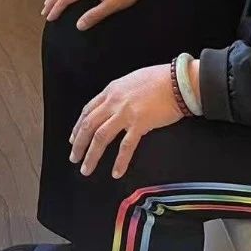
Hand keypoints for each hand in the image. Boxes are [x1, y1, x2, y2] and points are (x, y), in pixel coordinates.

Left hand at [69, 64, 182, 178]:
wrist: (177, 81)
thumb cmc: (159, 79)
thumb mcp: (131, 81)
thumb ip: (120, 94)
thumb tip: (115, 106)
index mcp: (111, 91)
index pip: (88, 111)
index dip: (78, 127)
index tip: (73, 139)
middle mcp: (113, 102)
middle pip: (88, 126)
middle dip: (78, 144)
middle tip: (74, 158)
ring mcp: (125, 113)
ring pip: (100, 137)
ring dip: (92, 155)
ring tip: (86, 169)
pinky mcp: (139, 124)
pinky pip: (126, 146)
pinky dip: (120, 161)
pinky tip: (116, 172)